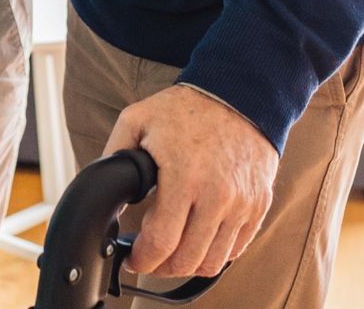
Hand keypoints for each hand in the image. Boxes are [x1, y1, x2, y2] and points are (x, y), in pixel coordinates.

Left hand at [103, 85, 276, 278]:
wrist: (238, 96)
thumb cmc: (185, 109)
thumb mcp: (136, 121)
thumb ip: (114, 155)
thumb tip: (104, 189)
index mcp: (185, 176)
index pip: (163, 242)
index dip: (142, 259)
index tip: (132, 258)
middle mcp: (219, 196)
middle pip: (188, 259)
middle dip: (162, 267)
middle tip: (148, 259)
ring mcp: (243, 204)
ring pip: (214, 261)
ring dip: (188, 264)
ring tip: (171, 253)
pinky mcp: (259, 206)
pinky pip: (236, 249)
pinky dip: (214, 252)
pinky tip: (197, 239)